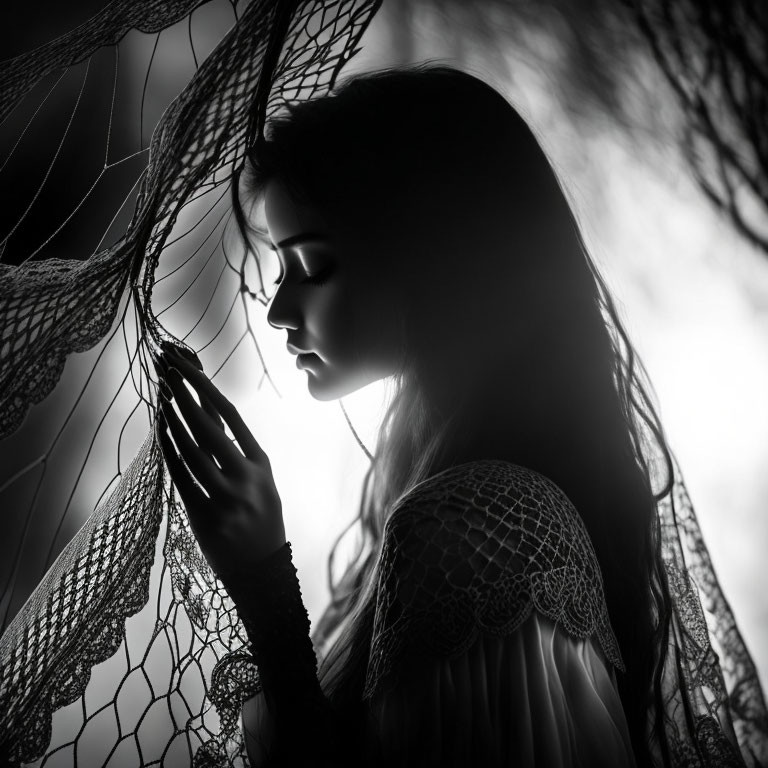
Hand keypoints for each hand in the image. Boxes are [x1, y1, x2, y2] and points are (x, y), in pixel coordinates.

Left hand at [156, 347, 285, 583]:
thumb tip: (206, 411)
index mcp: (261, 463)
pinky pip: (181, 479)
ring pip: (191, 449)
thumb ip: (237, 450)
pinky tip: (159, 432)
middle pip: (208, 426)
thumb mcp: (261, 481)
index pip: (230, 415)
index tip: (184, 365)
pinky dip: (168, 453)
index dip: (204, 387)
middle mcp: (246, 477)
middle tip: (164, 368)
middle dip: (183, 393)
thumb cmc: (260, 519)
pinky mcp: (206, 518)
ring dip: (171, 418)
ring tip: (158, 393)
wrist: (263, 571)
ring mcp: (226, 498)